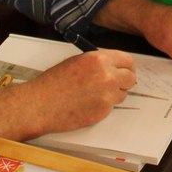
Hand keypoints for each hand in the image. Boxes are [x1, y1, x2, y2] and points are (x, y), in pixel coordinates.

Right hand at [0, 49, 136, 147]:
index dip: (126, 66)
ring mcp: (107, 95)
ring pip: (123, 94)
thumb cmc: (53, 83)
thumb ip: (99, 62)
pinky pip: (112, 107)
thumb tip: (113, 65)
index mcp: (100, 59)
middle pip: (131, 78)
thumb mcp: (77, 61)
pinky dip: (104, 106)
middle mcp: (107, 76)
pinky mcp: (103, 112)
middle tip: (115, 83)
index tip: (125, 69)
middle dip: (124, 80)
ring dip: (114, 94)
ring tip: (94, 94)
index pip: (128, 60)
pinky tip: (88, 103)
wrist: (41, 104)